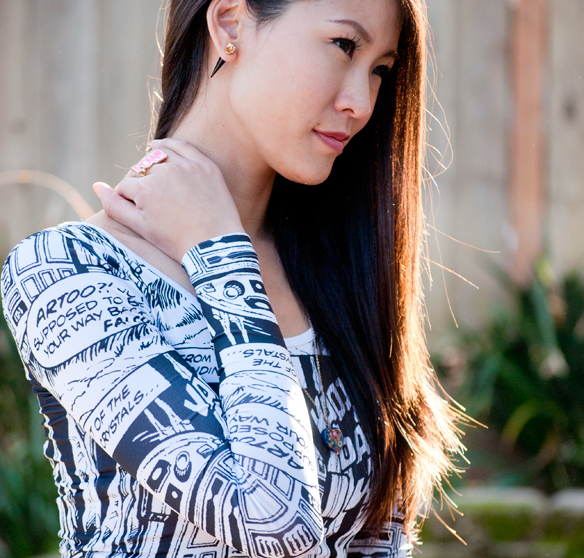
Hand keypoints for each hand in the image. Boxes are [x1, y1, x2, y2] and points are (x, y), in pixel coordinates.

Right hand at [93, 138, 243, 261]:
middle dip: (141, 183)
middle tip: (152, 201)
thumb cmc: (176, 242)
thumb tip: (97, 186)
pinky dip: (168, 145)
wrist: (215, 246)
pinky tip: (159, 147)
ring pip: (158, 156)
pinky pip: (182, 146)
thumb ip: (114, 206)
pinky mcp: (205, 165)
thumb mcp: (141, 227)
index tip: (140, 213)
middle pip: (141, 171)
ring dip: (152, 164)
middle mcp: (163, 171)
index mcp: (144, 188)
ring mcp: (186, 166)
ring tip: (153, 176)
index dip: (129, 200)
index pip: (125, 187)